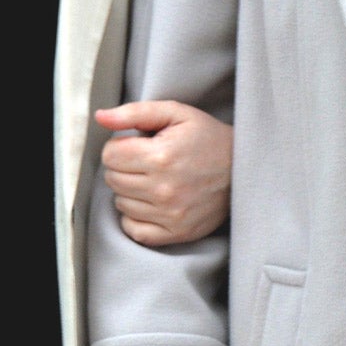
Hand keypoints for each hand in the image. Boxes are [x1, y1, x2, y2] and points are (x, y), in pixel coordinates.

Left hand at [98, 101, 232, 246]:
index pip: (109, 155)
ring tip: (154, 180)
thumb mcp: (177, 114)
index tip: (140, 145)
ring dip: (131, 191)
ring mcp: (170, 215)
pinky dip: (135, 218)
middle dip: (124, 168)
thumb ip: (135, 112)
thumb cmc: (208, 138)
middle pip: (112, 179)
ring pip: (120, 204)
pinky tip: (151, 204)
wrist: (246, 170)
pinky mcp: (176, 233)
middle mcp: (163, 189)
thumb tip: (100, 117)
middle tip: (148, 162)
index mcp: (161, 156)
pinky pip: (133, 230)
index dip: (121, 147)